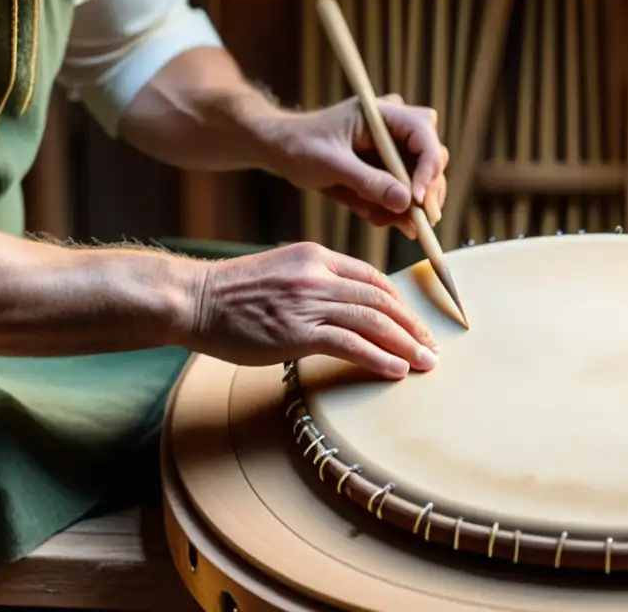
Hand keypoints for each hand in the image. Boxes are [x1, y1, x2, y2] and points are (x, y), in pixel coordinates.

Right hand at [189, 242, 438, 379]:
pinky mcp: (298, 331)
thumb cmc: (231, 293)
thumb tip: (340, 307)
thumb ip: (311, 282)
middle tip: (431, 347)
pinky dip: (379, 358)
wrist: (196, 299)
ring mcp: (308, 302)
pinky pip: (351, 345)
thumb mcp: (279, 271)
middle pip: (380, 299)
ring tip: (424, 363)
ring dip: (405, 344)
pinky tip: (396, 370)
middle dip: (411, 325)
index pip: (371, 277)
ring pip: (372, 321)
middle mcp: (317, 274)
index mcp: (315, 256)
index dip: (398, 301)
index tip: (412, 322)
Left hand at [264, 94, 447, 238]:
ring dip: (407, 206)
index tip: (419, 200)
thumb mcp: (331, 164)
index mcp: (383, 113)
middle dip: (424, 193)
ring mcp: (393, 148)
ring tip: (382, 221)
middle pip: (432, 158)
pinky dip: (392, 209)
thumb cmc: (300, 145)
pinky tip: (376, 218)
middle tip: (412, 224)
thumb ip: (368, 182)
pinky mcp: (387, 167)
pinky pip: (402, 191)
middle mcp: (395, 127)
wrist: (281, 148)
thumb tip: (407, 202)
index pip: (424, 134)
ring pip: (421, 179)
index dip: (429, 168)